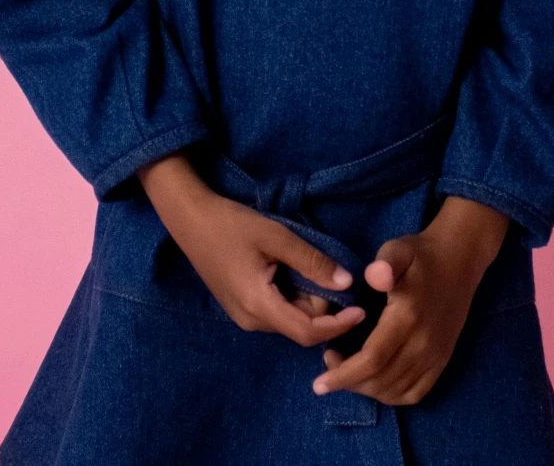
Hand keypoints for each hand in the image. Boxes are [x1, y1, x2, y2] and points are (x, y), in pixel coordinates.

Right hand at [138, 152, 366, 347]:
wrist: (191, 220)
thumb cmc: (233, 225)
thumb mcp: (277, 236)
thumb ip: (312, 261)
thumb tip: (346, 283)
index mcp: (259, 307)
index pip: (307, 332)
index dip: (338, 325)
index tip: (362, 310)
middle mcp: (251, 321)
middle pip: (300, 326)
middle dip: (322, 304)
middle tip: (324, 267)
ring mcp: (244, 317)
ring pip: (289, 318)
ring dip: (307, 299)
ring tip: (304, 264)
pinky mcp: (241, 308)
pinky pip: (276, 311)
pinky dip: (292, 296)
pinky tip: (289, 269)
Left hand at [310, 196, 509, 407]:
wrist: (459, 260)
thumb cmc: (422, 255)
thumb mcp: (399, 250)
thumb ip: (385, 262)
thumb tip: (374, 277)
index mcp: (407, 318)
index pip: (372, 360)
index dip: (343, 375)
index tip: (319, 382)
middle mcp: (423, 344)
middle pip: (380, 381)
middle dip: (348, 382)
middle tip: (330, 360)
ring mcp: (435, 356)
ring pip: (394, 391)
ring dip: (366, 390)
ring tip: (348, 369)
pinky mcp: (442, 361)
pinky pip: (415, 393)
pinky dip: (391, 395)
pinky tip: (375, 381)